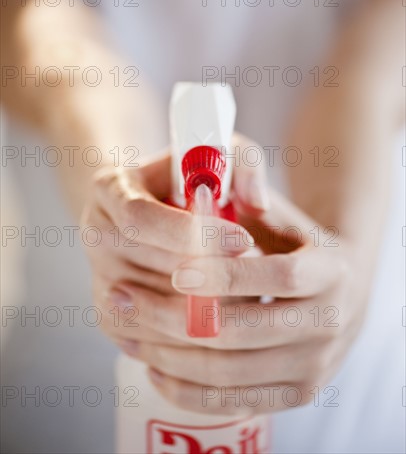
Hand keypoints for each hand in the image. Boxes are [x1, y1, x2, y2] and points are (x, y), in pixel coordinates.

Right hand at [81, 151, 252, 348]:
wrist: (155, 211)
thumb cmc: (190, 181)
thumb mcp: (218, 156)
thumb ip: (244, 164)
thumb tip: (257, 204)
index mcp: (110, 187)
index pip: (141, 218)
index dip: (194, 234)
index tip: (242, 239)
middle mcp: (95, 233)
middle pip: (151, 267)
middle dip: (211, 273)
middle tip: (254, 272)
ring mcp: (99, 278)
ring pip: (155, 310)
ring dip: (205, 308)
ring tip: (241, 292)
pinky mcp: (110, 315)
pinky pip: (150, 340)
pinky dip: (189, 335)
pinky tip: (219, 314)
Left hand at [109, 176, 370, 415]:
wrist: (333, 287)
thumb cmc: (289, 240)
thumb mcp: (275, 206)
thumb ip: (247, 178)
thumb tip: (212, 184)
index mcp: (332, 269)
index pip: (279, 274)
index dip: (226, 274)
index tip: (177, 270)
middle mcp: (332, 322)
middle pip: (244, 331)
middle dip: (175, 316)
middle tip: (125, 297)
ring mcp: (315, 365)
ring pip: (229, 372)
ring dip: (169, 353)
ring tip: (128, 328)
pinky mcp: (297, 393)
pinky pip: (234, 402)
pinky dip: (188, 390)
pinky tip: (154, 366)